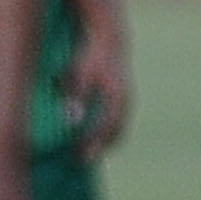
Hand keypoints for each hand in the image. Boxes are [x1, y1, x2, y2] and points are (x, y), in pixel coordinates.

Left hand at [65, 29, 134, 160]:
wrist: (111, 39)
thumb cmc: (91, 57)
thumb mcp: (79, 74)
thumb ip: (76, 97)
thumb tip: (72, 120)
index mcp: (117, 97)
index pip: (108, 129)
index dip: (94, 144)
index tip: (80, 156)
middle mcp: (126, 101)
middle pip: (117, 134)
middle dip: (100, 148)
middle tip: (81, 159)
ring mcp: (128, 100)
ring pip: (119, 129)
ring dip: (104, 142)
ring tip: (85, 152)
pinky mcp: (124, 99)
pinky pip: (117, 122)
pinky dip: (105, 132)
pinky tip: (89, 137)